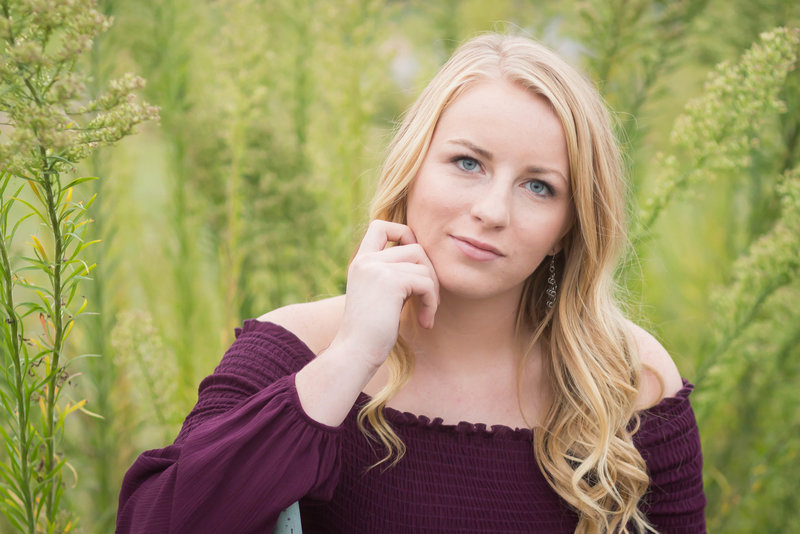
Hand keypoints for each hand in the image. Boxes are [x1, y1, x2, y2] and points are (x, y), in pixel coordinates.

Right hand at [333, 220, 438, 369]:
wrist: (355, 353)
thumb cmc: (371, 333)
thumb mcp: (380, 296)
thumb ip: (394, 274)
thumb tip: (425, 260)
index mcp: (361, 261)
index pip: (381, 226)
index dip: (404, 233)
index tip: (415, 262)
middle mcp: (366, 260)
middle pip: (414, 246)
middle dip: (429, 273)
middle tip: (429, 300)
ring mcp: (377, 269)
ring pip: (423, 265)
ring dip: (433, 291)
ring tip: (427, 313)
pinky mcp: (391, 282)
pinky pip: (426, 282)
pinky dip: (432, 302)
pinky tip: (425, 322)